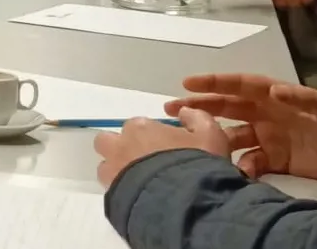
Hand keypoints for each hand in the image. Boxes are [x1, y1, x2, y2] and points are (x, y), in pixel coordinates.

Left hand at [94, 107, 229, 187]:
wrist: (183, 203)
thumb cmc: (196, 165)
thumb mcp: (210, 136)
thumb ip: (197, 119)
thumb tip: (184, 112)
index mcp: (140, 128)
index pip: (138, 126)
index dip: (152, 138)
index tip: (166, 150)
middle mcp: (120, 145)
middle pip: (110, 142)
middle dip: (122, 149)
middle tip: (145, 164)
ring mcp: (111, 171)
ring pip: (106, 167)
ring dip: (118, 171)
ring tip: (141, 185)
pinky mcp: (111, 195)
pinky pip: (112, 190)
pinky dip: (122, 192)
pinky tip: (141, 199)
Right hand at [165, 74, 316, 184]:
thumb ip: (304, 97)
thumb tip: (273, 90)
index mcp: (278, 97)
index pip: (240, 85)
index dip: (214, 83)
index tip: (187, 83)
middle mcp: (268, 114)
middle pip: (227, 107)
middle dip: (198, 106)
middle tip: (170, 110)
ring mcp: (270, 138)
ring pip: (232, 136)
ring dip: (214, 139)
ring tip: (195, 146)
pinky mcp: (276, 161)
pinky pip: (248, 162)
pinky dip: (239, 166)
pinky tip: (236, 172)